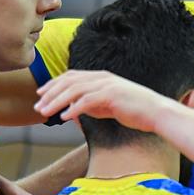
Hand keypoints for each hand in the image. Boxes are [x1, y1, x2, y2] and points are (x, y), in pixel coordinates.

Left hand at [34, 70, 168, 133]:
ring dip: (57, 101)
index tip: (40, 94)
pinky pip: (86, 101)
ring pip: (74, 90)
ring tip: (45, 112)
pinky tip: (64, 117)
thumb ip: (91, 105)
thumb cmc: (134, 110)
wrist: (156, 112)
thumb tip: (72, 110)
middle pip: (69, 81)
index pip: (71, 76)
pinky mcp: (111, 96)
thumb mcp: (108, 106)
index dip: (53, 84)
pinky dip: (73, 109)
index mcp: (101, 77)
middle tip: (38, 106)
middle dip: (50, 93)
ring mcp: (107, 85)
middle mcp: (102, 78)